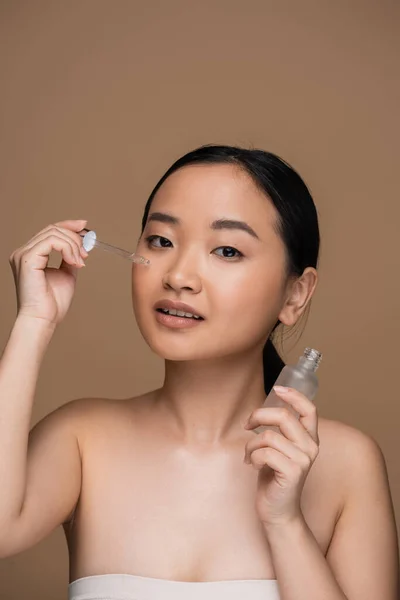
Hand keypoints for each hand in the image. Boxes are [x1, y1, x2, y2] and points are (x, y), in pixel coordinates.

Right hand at [9, 219, 88, 325]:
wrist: (44, 319)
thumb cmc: (52, 303)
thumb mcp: (66, 274)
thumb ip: (70, 259)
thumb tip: (81, 246)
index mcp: (31, 255)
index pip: (49, 231)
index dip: (68, 225)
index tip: (85, 227)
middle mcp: (23, 252)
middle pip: (52, 229)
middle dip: (75, 236)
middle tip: (86, 253)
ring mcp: (23, 254)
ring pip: (54, 233)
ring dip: (73, 245)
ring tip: (81, 262)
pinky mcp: (27, 258)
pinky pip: (52, 241)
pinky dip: (68, 249)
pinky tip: (74, 262)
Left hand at [243, 386, 318, 527]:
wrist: (278, 511)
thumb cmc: (274, 477)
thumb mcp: (278, 448)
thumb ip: (279, 430)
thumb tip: (262, 409)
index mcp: (309, 438)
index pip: (309, 409)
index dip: (294, 395)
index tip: (277, 388)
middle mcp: (310, 447)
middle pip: (284, 416)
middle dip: (258, 416)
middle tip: (247, 425)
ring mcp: (304, 460)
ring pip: (269, 436)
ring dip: (251, 444)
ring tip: (249, 455)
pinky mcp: (293, 472)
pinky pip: (265, 452)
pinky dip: (252, 457)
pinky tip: (252, 465)